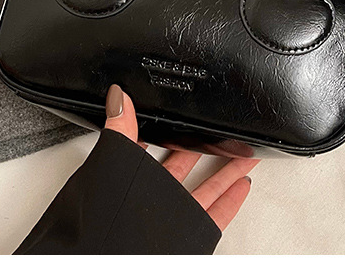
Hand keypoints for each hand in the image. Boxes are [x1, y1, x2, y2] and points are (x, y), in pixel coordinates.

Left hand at [104, 84, 258, 231]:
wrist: (107, 258)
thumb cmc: (101, 221)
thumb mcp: (111, 162)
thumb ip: (119, 129)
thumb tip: (119, 97)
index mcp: (134, 176)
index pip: (155, 146)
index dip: (170, 132)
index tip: (185, 117)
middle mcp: (154, 196)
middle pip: (186, 165)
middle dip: (204, 147)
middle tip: (221, 133)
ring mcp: (173, 214)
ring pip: (207, 186)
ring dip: (227, 170)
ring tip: (243, 152)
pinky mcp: (190, 232)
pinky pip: (216, 213)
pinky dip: (231, 199)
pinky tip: (241, 185)